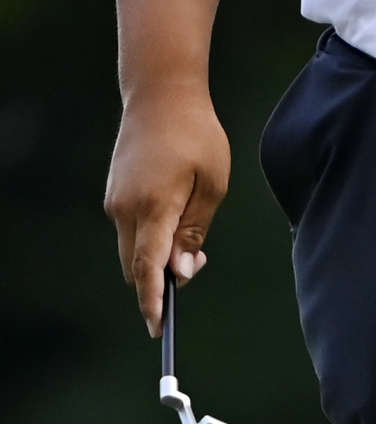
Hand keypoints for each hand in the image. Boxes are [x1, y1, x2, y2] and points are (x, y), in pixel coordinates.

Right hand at [104, 81, 229, 334]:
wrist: (160, 96)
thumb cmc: (197, 136)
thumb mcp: (213, 184)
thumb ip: (195, 232)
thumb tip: (180, 273)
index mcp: (154, 207)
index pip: (148, 267)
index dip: (153, 300)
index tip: (157, 327)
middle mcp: (125, 208)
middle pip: (137, 266)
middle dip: (162, 278)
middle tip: (197, 263)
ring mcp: (115, 201)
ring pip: (133, 250)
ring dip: (157, 257)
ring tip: (191, 234)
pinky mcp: (114, 195)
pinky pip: (131, 231)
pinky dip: (150, 238)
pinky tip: (175, 217)